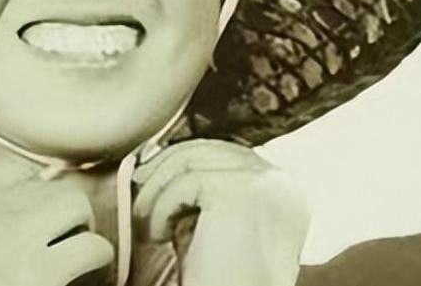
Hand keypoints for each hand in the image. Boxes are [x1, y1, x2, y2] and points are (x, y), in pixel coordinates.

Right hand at [0, 167, 113, 285]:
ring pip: (77, 205)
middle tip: (63, 243)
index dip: (34, 198)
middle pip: (49, 185)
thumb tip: (34, 196)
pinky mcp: (40, 274)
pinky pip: (94, 248)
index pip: (16, 170)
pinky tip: (88, 278)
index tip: (38, 223)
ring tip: (79, 259)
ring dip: (82, 231)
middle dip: (62, 214)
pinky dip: (99, 264)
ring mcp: (13, 238)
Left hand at [132, 139, 309, 285]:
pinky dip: (162, 207)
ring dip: (157, 189)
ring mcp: (266, 184)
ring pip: (191, 159)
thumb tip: (160, 153)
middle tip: (138, 187)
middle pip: (209, 149)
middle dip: (165, 167)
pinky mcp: (243, 192)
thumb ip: (203, 188)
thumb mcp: (213, 224)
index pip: (226, 152)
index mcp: (283, 190)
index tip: (150, 176)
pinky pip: (186, 181)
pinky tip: (159, 235)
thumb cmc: (218, 279)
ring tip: (147, 221)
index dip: (182, 160)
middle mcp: (282, 182)